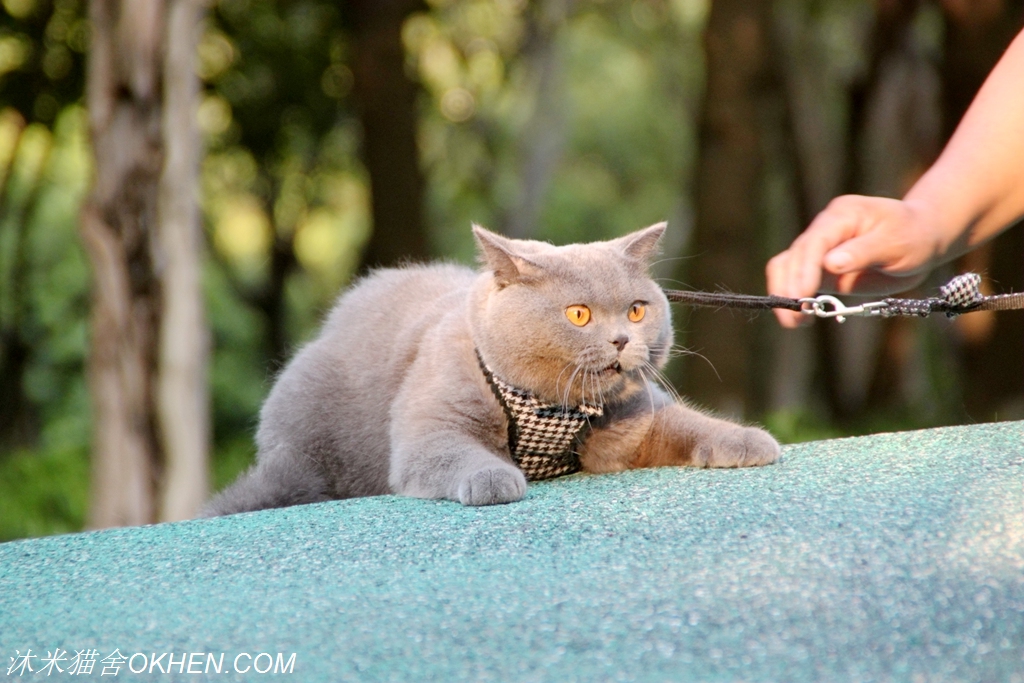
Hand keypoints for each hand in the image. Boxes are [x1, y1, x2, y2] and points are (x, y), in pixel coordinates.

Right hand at [765, 195, 944, 327]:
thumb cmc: (913, 236)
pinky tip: (799, 318)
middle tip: (796, 317)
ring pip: (786, 266)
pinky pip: (795, 278)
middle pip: (794, 255)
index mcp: (843, 215)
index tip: (802, 294)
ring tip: (793, 321)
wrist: (920, 237)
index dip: (805, 268)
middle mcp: (824, 228)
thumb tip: (830, 263)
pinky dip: (792, 297)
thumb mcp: (896, 242)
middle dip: (790, 286)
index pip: (815, 241)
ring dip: (784, 293)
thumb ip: (863, 251)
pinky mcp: (818, 266)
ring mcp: (818, 247)